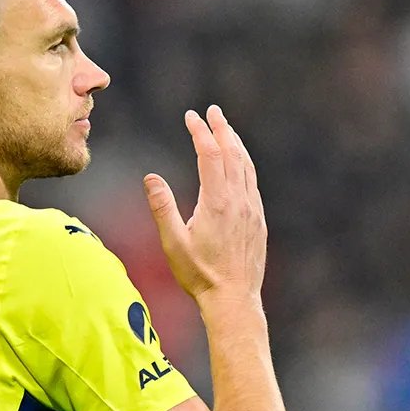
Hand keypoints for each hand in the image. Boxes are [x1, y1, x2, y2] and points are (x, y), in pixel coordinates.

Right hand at [143, 105, 266, 305]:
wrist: (233, 299)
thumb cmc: (199, 275)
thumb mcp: (173, 243)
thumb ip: (162, 207)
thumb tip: (151, 177)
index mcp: (217, 202)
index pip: (210, 155)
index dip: (200, 132)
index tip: (191, 117)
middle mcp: (239, 201)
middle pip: (232, 153)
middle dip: (222, 129)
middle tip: (212, 111)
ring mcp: (252, 210)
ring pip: (246, 166)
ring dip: (235, 144)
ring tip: (226, 129)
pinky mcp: (258, 220)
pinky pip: (253, 182)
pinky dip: (244, 164)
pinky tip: (239, 163)